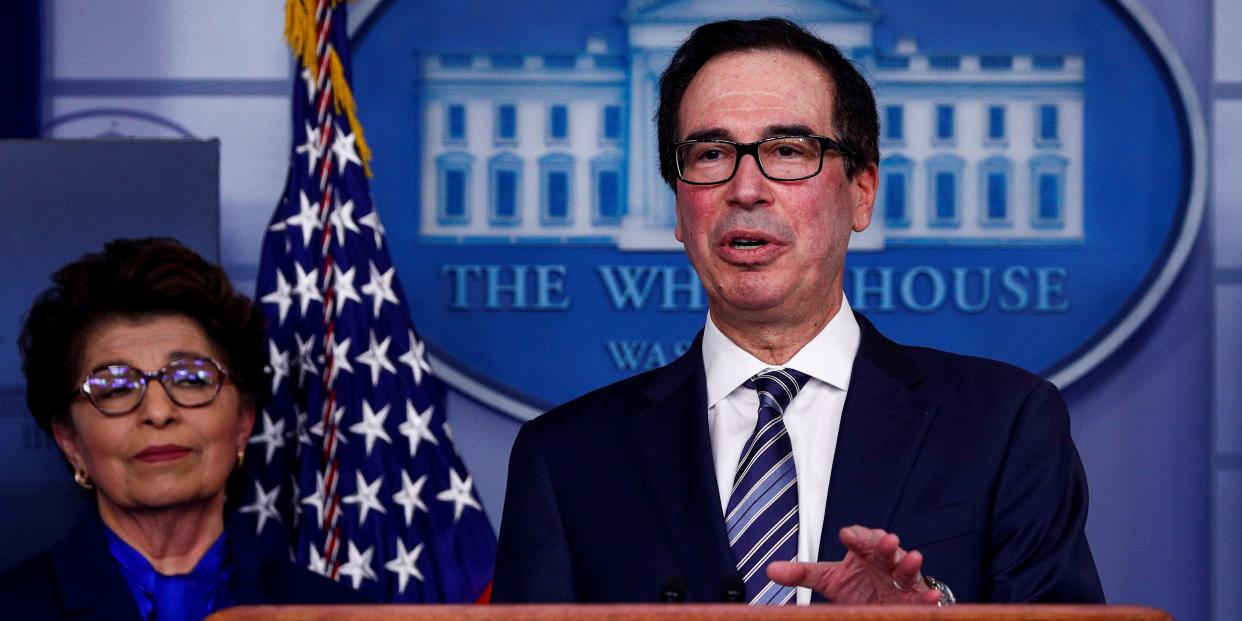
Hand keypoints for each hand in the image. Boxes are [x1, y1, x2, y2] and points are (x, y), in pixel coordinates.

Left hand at [766, 525, 942, 604]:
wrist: (882, 605)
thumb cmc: (858, 585)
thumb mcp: (829, 579)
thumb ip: (803, 574)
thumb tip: (771, 569)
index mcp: (863, 553)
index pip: (860, 539)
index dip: (857, 536)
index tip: (848, 535)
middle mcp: (884, 562)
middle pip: (885, 550)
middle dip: (884, 544)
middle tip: (884, 539)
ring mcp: (901, 580)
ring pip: (907, 570)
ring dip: (909, 563)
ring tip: (913, 557)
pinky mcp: (916, 598)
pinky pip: (923, 596)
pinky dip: (929, 596)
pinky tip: (932, 596)